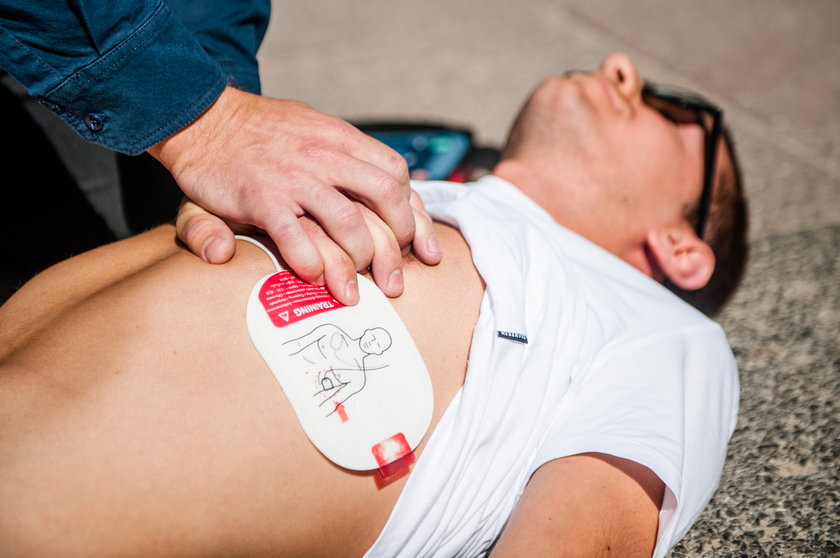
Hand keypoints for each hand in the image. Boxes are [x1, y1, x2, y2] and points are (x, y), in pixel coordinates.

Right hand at [149, 86, 430, 294]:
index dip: (415, 216)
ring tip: (354, 291)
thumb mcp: (312, 132)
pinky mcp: (261, 197)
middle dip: (397, 246)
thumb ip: (350, 160)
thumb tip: (395, 193)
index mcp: (341, 139)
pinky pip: (296, 236)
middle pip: (385, 199)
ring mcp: (295, 177)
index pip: (397, 175)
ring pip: (348, 222)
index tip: (421, 250)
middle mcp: (326, 156)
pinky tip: (312, 278)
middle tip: (394, 281)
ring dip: (358, 261)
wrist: (202, 118)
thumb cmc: (262, 136)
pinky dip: (309, 262)